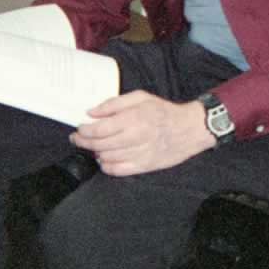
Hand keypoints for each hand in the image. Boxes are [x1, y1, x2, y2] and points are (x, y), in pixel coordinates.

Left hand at [70, 91, 211, 176]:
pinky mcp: (144, 166)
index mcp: (134, 118)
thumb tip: (91, 112)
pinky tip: (105, 159)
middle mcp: (136, 137)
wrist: (190, 129)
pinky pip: (118, 170)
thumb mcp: (141, 97)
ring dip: (95, 152)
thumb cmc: (164, 111)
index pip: (100, 129)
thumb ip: (114, 103)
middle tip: (78, 139)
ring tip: (93, 146)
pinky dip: (106, 166)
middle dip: (83, 142)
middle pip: (100, 144)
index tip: (79, 129)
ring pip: (107, 158)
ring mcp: (140, 154)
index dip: (84, 131)